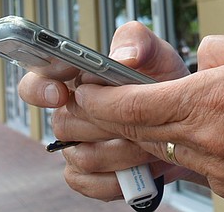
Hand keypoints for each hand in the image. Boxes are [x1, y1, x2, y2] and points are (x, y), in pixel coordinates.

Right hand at [17, 22, 200, 200]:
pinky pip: (88, 182)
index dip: (41, 87)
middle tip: (142, 120)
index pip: (37, 82)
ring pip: (81, 155)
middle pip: (63, 123)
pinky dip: (117, 178)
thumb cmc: (165, 84)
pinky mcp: (87, 175)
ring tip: (153, 142)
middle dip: (106, 123)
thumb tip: (121, 58)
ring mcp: (76, 146)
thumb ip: (137, 42)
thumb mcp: (158, 55)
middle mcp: (71, 113)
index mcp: (78, 80)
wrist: (186, 124)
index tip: (60, 92)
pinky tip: (140, 169)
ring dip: (122, 151)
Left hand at [69, 35, 223, 205]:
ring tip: (137, 123)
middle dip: (106, 121)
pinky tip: (200, 138)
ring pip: (162, 155)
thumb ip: (215, 50)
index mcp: (211, 100)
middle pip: (136, 134)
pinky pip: (195, 171)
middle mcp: (208, 142)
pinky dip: (187, 153)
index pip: (130, 105)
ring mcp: (219, 173)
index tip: (82, 90)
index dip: (97, 99)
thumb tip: (193, 58)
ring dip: (143, 139)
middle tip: (89, 108)